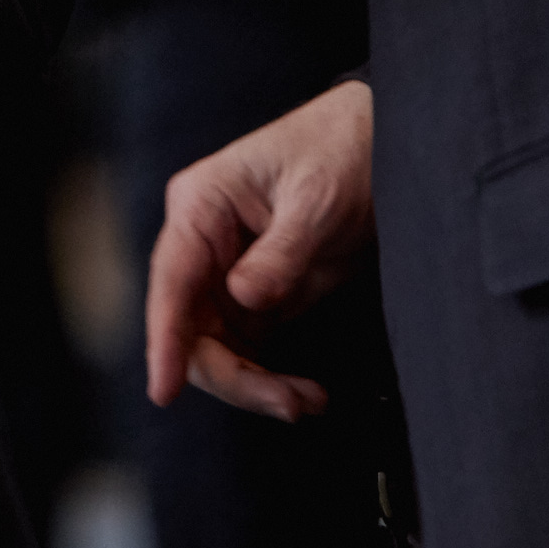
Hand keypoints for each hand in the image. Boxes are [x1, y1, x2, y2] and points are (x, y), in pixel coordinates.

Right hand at [144, 79, 376, 421]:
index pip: (172, 282)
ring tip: (306, 401)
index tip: (164, 388)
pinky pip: (248, 350)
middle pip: (191, 328)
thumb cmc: (341, 151)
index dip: (164, 339)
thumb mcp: (315, 201)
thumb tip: (243, 298)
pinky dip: (271, 378)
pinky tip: (305, 391)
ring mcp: (230, 272)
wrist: (384, 144)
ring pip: (218, 348)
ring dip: (255, 385)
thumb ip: (280, 253)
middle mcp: (205, 243)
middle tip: (287, 403)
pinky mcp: (261, 294)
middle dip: (233, 376)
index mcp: (200, 206)